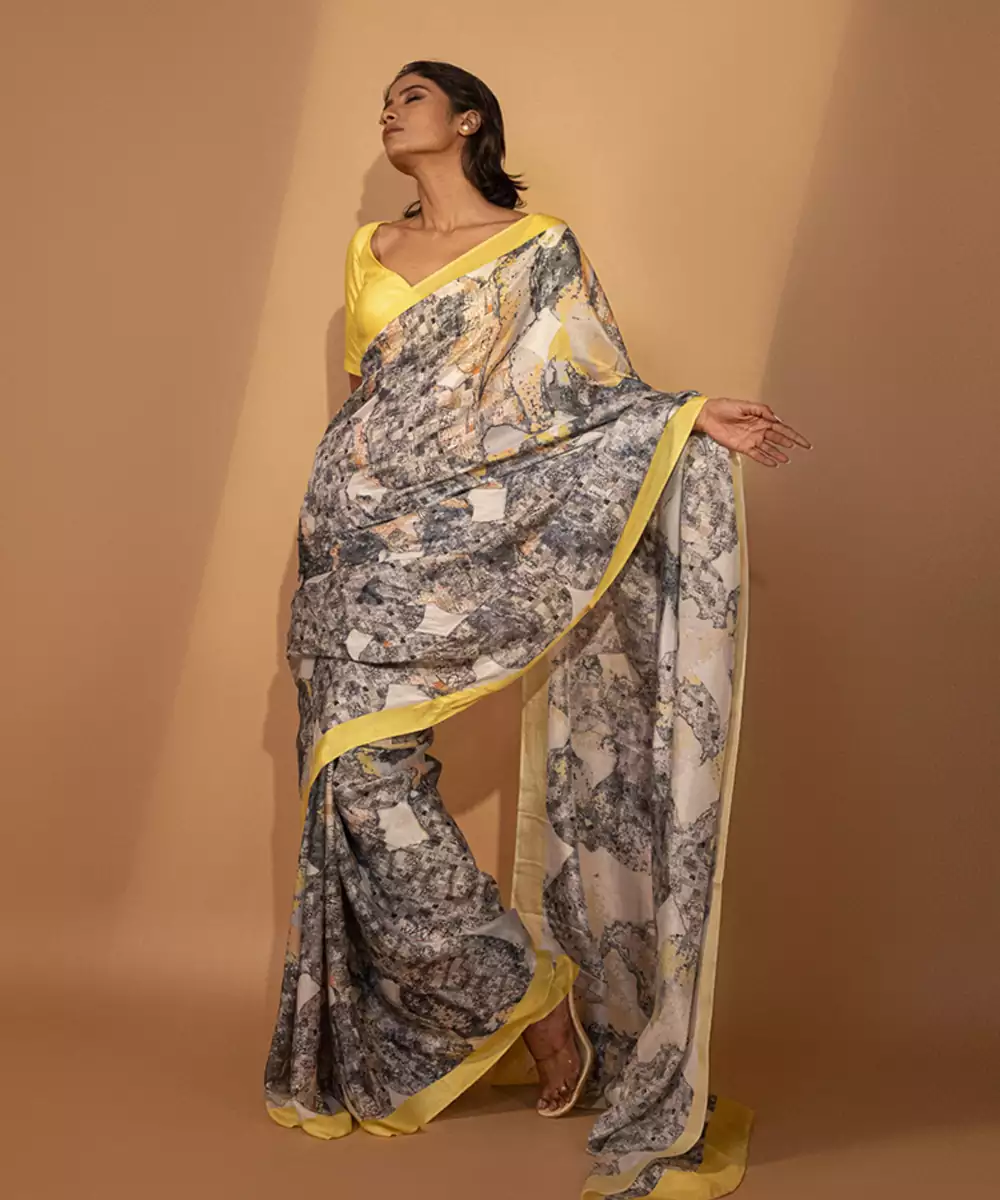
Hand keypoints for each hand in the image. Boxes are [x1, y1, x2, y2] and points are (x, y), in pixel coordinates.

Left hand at [693, 398, 810, 466]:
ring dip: (778, 454)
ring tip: (787, 460)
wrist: (708, 415)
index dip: (794, 435)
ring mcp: (751, 440)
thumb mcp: (746, 405)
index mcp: (762, 419)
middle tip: (800, 449)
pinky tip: (773, 464)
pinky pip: (756, 455)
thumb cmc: (725, 407)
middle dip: (790, 443)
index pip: (782, 428)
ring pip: (769, 449)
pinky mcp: (742, 447)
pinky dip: (765, 459)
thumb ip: (763, 411)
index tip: (804, 442)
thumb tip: (776, 420)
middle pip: (778, 439)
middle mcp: (759, 430)